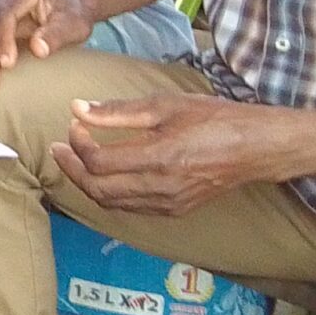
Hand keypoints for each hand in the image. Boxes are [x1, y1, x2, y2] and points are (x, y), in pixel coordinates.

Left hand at [52, 93, 296, 216]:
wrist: (256, 147)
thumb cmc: (213, 119)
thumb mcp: (165, 105)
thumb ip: (118, 110)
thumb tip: (77, 108)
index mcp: (160, 157)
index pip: (99, 162)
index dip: (77, 144)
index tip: (74, 124)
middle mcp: (162, 187)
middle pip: (98, 189)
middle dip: (72, 169)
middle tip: (59, 148)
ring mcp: (169, 203)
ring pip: (112, 203)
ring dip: (87, 183)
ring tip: (75, 159)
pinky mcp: (175, 210)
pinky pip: (131, 207)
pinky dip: (109, 192)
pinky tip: (104, 174)